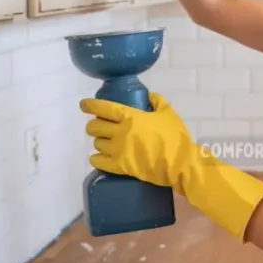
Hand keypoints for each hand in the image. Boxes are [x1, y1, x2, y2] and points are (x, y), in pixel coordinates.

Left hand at [80, 92, 194, 190]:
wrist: (179, 163)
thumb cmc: (175, 137)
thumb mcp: (168, 113)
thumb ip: (157, 102)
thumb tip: (149, 96)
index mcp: (131, 117)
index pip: (104, 108)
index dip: (91, 105)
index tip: (83, 104)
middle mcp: (120, 132)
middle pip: (95, 127)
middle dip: (94, 125)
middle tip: (100, 127)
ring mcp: (118, 150)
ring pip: (97, 144)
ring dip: (99, 141)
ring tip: (106, 142)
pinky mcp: (119, 167)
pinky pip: (98, 161)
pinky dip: (96, 159)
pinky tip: (99, 157)